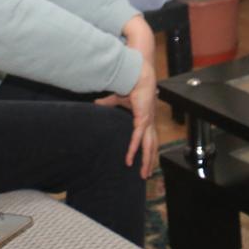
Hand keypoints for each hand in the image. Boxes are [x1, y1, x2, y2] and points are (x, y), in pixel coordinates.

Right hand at [97, 15, 159, 178]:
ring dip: (146, 160)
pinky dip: (134, 148)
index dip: (147, 150)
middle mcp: (150, 121)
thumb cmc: (130, 83)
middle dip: (149, 161)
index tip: (145, 162)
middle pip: (152, 146)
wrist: (137, 72)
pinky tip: (130, 159)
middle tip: (146, 176)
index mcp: (146, 118)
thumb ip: (107, 103)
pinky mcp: (143, 118)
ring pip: (149, 145)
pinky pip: (138, 137)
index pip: (149, 138)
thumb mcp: (117, 98)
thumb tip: (96, 104)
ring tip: (143, 174)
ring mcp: (148, 120)